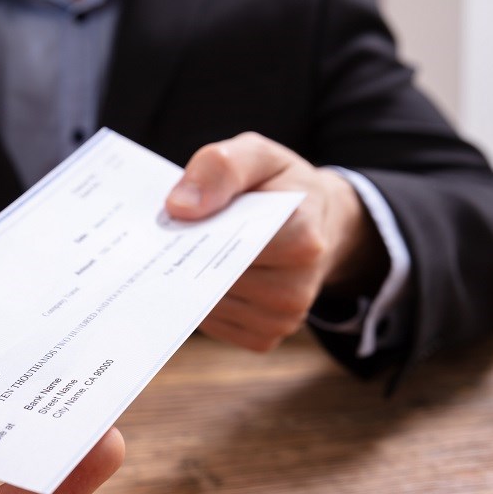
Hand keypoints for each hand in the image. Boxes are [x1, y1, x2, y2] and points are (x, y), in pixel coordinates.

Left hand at [166, 132, 387, 351]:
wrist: (317, 223)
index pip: (231, 245)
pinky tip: (208, 278)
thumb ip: (221, 168)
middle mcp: (296, 288)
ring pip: (208, 306)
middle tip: (175, 236)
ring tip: (197, 253)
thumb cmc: (280, 187)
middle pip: (214, 279)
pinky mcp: (264, 338)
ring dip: (192, 281)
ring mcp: (282, 319)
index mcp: (302, 237)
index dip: (196, 232)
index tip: (176, 217)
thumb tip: (180, 208)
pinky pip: (213, 325)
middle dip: (190, 258)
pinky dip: (202, 302)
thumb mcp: (256, 155)